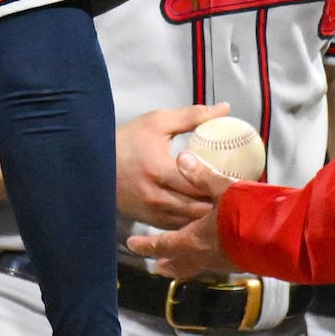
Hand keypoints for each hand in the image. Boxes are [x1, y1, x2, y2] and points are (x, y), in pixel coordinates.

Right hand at [116, 102, 229, 227]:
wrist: (94, 163)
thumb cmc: (128, 140)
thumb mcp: (158, 122)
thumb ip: (193, 116)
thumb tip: (225, 108)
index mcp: (159, 170)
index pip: (198, 183)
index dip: (220, 183)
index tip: (240, 178)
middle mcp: (156, 196)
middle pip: (197, 208)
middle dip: (218, 203)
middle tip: (238, 195)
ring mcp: (151, 212)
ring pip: (189, 222)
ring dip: (208, 216)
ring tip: (226, 205)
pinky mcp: (147, 221)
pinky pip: (177, 227)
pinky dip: (192, 222)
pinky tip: (206, 214)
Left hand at [126, 151, 238, 277]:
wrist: (280, 238)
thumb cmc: (250, 215)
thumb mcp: (224, 188)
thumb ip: (202, 175)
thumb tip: (182, 158)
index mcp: (194, 239)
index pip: (163, 244)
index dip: (146, 244)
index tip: (133, 244)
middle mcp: (204, 256)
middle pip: (177, 262)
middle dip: (164, 261)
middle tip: (155, 264)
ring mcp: (222, 262)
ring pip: (195, 267)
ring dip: (182, 264)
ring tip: (177, 264)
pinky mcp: (237, 263)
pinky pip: (212, 265)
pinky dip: (203, 262)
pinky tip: (211, 256)